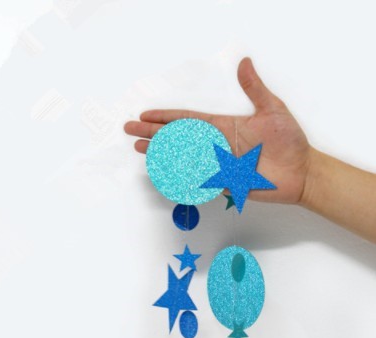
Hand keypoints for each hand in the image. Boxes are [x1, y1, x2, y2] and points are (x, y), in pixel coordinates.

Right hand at [124, 57, 311, 205]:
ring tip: (140, 149)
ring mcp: (217, 163)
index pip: (187, 120)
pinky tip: (161, 170)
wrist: (301, 172)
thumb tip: (244, 63)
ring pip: (181, 157)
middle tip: (130, 131)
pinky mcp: (222, 181)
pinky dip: (178, 175)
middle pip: (177, 138)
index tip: (145, 116)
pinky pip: (196, 177)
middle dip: (152, 134)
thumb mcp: (272, 109)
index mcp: (223, 125)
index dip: (165, 118)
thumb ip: (254, 89)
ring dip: (160, 153)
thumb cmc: (289, 141)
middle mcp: (216, 144)